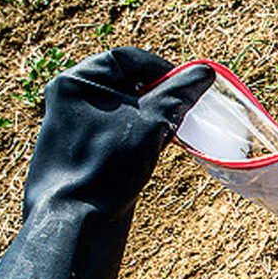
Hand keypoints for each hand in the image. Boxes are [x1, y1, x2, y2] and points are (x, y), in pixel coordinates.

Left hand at [0, 47, 213, 278]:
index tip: (188, 85)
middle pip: (126, 83)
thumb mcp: (151, 122)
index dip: (162, 68)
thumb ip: (179, 93)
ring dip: (152, 116)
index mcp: (78, 81)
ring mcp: (74, 126)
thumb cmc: (108, 163)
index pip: (127, 58)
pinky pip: (116, 130)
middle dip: (159, 94)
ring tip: (172, 132)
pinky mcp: (82, 151)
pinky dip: (139, 134)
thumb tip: (205, 72)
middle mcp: (71, 99)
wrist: (75, 220)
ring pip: (124, 109)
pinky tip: (153, 151)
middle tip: (184, 110)